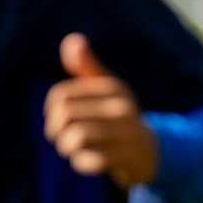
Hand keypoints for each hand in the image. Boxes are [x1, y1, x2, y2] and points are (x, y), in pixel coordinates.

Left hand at [42, 34, 157, 186]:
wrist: (151, 151)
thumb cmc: (117, 117)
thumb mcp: (105, 88)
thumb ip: (86, 65)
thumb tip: (72, 39)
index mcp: (112, 87)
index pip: (61, 95)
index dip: (51, 109)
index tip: (57, 117)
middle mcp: (122, 107)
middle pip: (65, 115)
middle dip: (55, 129)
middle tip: (61, 137)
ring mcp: (127, 133)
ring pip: (76, 137)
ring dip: (66, 147)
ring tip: (71, 149)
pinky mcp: (128, 158)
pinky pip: (90, 161)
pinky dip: (81, 163)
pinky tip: (86, 161)